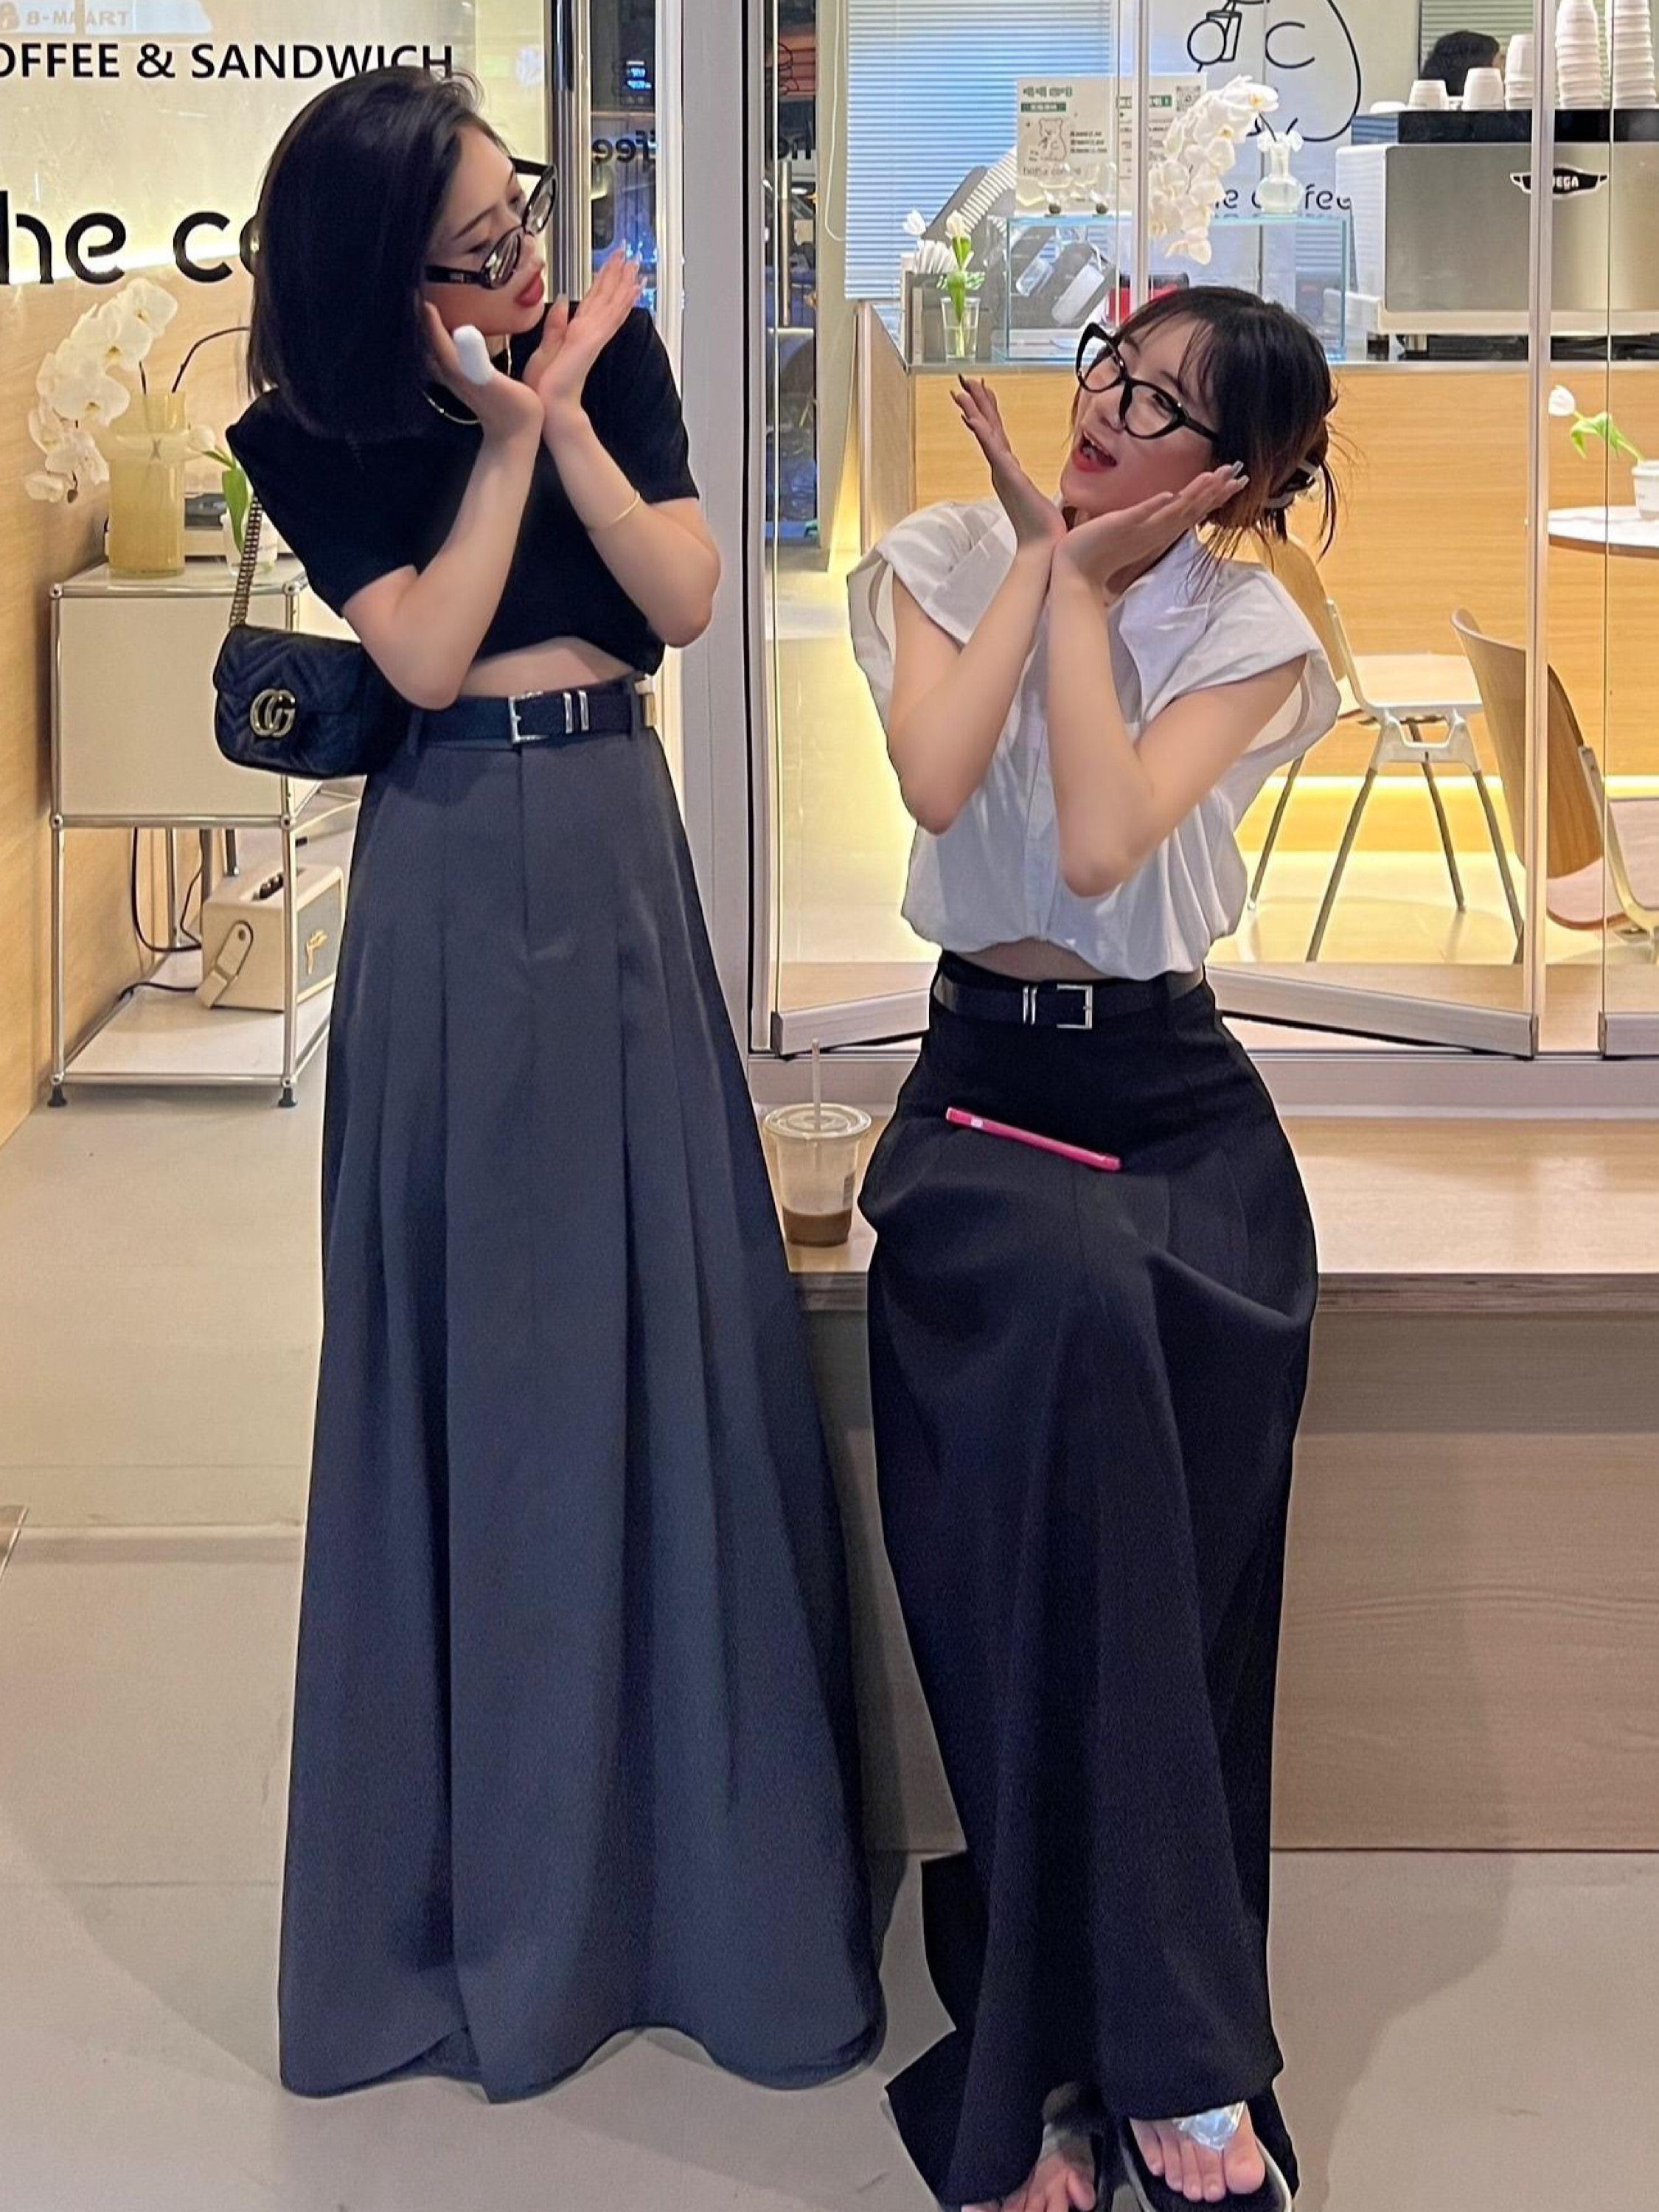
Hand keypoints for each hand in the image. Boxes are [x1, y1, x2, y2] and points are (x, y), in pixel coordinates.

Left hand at [422, 306, 543, 445]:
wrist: (515, 438)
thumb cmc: (515, 411)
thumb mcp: (499, 382)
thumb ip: (477, 356)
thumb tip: (461, 330)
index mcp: (457, 367)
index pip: (435, 335)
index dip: (426, 313)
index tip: (419, 291)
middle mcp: (450, 372)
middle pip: (426, 343)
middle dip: (420, 321)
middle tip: (415, 296)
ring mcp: (454, 380)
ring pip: (431, 351)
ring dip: (426, 333)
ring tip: (424, 313)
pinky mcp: (462, 384)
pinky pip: (441, 358)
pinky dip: (436, 344)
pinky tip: (441, 337)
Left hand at [528, 250, 644, 434]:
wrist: (548, 407)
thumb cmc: (543, 388)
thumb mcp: (544, 349)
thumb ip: (555, 325)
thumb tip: (563, 301)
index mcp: (575, 334)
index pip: (593, 302)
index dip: (603, 282)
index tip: (613, 266)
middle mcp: (587, 333)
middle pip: (606, 298)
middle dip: (618, 276)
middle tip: (630, 256)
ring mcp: (592, 337)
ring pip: (612, 303)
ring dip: (624, 283)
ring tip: (636, 265)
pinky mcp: (593, 341)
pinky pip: (611, 317)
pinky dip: (623, 303)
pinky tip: (633, 290)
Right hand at [953, 376, 1065, 550]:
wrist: (1044, 545)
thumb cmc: (1045, 526)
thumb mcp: (1042, 498)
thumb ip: (1037, 489)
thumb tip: (1044, 487)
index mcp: (1009, 470)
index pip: (997, 434)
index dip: (988, 411)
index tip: (981, 391)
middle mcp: (1002, 469)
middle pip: (987, 428)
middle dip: (975, 402)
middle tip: (962, 381)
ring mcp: (1003, 472)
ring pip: (986, 434)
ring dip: (973, 411)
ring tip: (960, 392)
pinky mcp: (1008, 476)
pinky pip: (992, 449)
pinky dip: (981, 432)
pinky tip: (971, 418)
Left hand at [1054, 464, 1245, 596]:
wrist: (1074, 570)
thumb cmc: (1099, 550)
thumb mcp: (1130, 528)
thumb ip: (1147, 516)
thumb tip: (1162, 503)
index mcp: (1157, 531)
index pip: (1192, 511)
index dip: (1215, 497)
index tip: (1236, 481)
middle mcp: (1153, 531)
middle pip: (1191, 510)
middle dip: (1215, 492)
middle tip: (1238, 475)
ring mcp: (1138, 530)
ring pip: (1173, 511)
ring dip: (1194, 495)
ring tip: (1213, 478)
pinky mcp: (1120, 527)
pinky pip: (1140, 515)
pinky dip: (1154, 507)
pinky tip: (1169, 496)